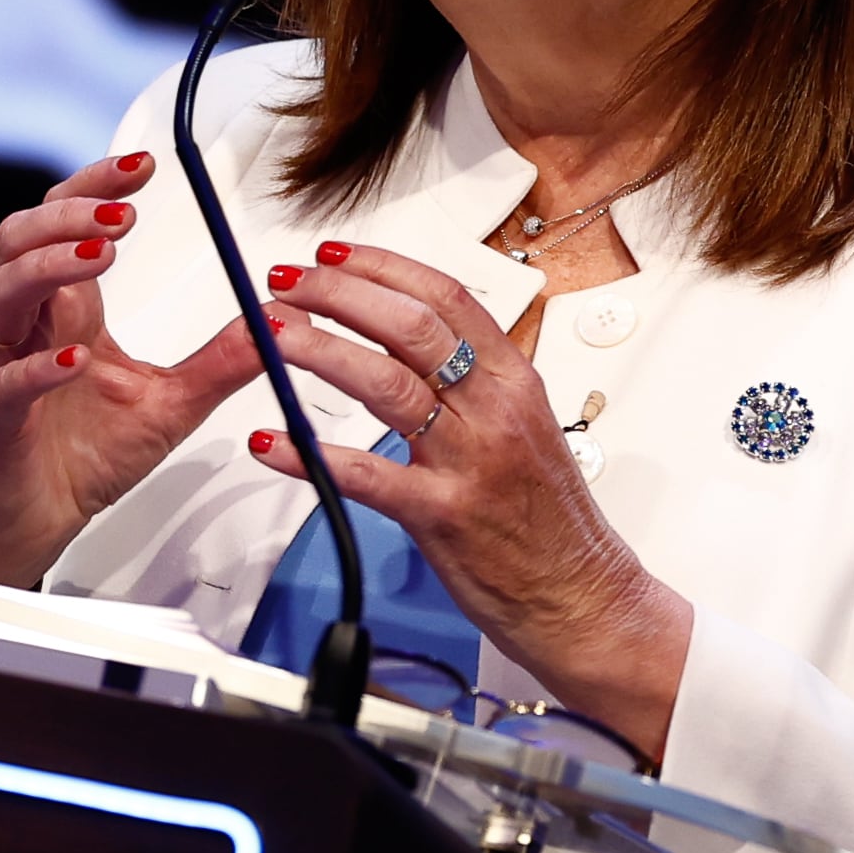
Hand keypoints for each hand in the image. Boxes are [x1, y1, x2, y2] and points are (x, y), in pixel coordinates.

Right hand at [0, 151, 264, 589]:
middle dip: (70, 213)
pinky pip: (8, 382)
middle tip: (123, 212)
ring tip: (102, 257)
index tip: (145, 168)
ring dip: (51, 265)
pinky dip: (37, 366)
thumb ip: (224, 359)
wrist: (38, 519)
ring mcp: (7, 367)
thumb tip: (282, 320)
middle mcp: (31, 324)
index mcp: (69, 308)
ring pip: (3, 291)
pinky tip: (73, 358)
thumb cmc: (84, 455)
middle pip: (23, 237)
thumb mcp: (174, 401)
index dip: (98, 186)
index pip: (70, 222)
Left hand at [247, 242, 692, 762]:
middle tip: (289, 284)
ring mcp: (468, 461)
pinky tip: (273, 441)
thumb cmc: (548, 519)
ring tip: (272, 334)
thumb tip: (413, 336)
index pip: (446, 297)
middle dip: (339, 293)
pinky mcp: (441, 515)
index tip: (334, 255)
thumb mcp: (523, 426)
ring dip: (319, 349)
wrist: (581, 597)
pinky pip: (364, 475)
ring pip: (386, 383)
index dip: (382, 267)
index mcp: (514, 380)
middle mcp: (493, 410)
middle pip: (410, 326)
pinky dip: (310, 455)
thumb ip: (474, 379)